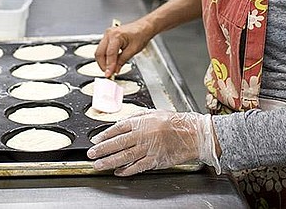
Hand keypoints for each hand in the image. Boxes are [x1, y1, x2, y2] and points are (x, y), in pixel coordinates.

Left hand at [87, 110, 215, 175]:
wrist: (194, 134)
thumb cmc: (177, 122)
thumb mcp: (155, 113)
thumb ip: (138, 117)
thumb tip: (123, 122)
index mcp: (141, 122)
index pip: (118, 128)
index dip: (105, 135)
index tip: (96, 139)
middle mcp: (143, 135)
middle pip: (117, 143)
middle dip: (102, 149)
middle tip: (91, 154)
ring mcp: (148, 149)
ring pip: (124, 156)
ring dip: (109, 161)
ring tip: (99, 164)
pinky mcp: (156, 160)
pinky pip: (138, 166)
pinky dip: (127, 170)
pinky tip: (118, 172)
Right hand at [95, 20, 153, 77]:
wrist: (143, 28)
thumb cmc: (141, 35)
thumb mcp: (133, 50)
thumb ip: (122, 61)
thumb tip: (115, 70)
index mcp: (116, 35)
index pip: (109, 54)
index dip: (109, 66)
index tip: (109, 74)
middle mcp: (109, 34)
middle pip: (99, 53)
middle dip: (103, 65)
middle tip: (109, 73)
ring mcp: (107, 35)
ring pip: (99, 51)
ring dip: (103, 61)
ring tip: (110, 69)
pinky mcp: (108, 37)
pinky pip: (103, 49)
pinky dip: (106, 57)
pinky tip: (111, 62)